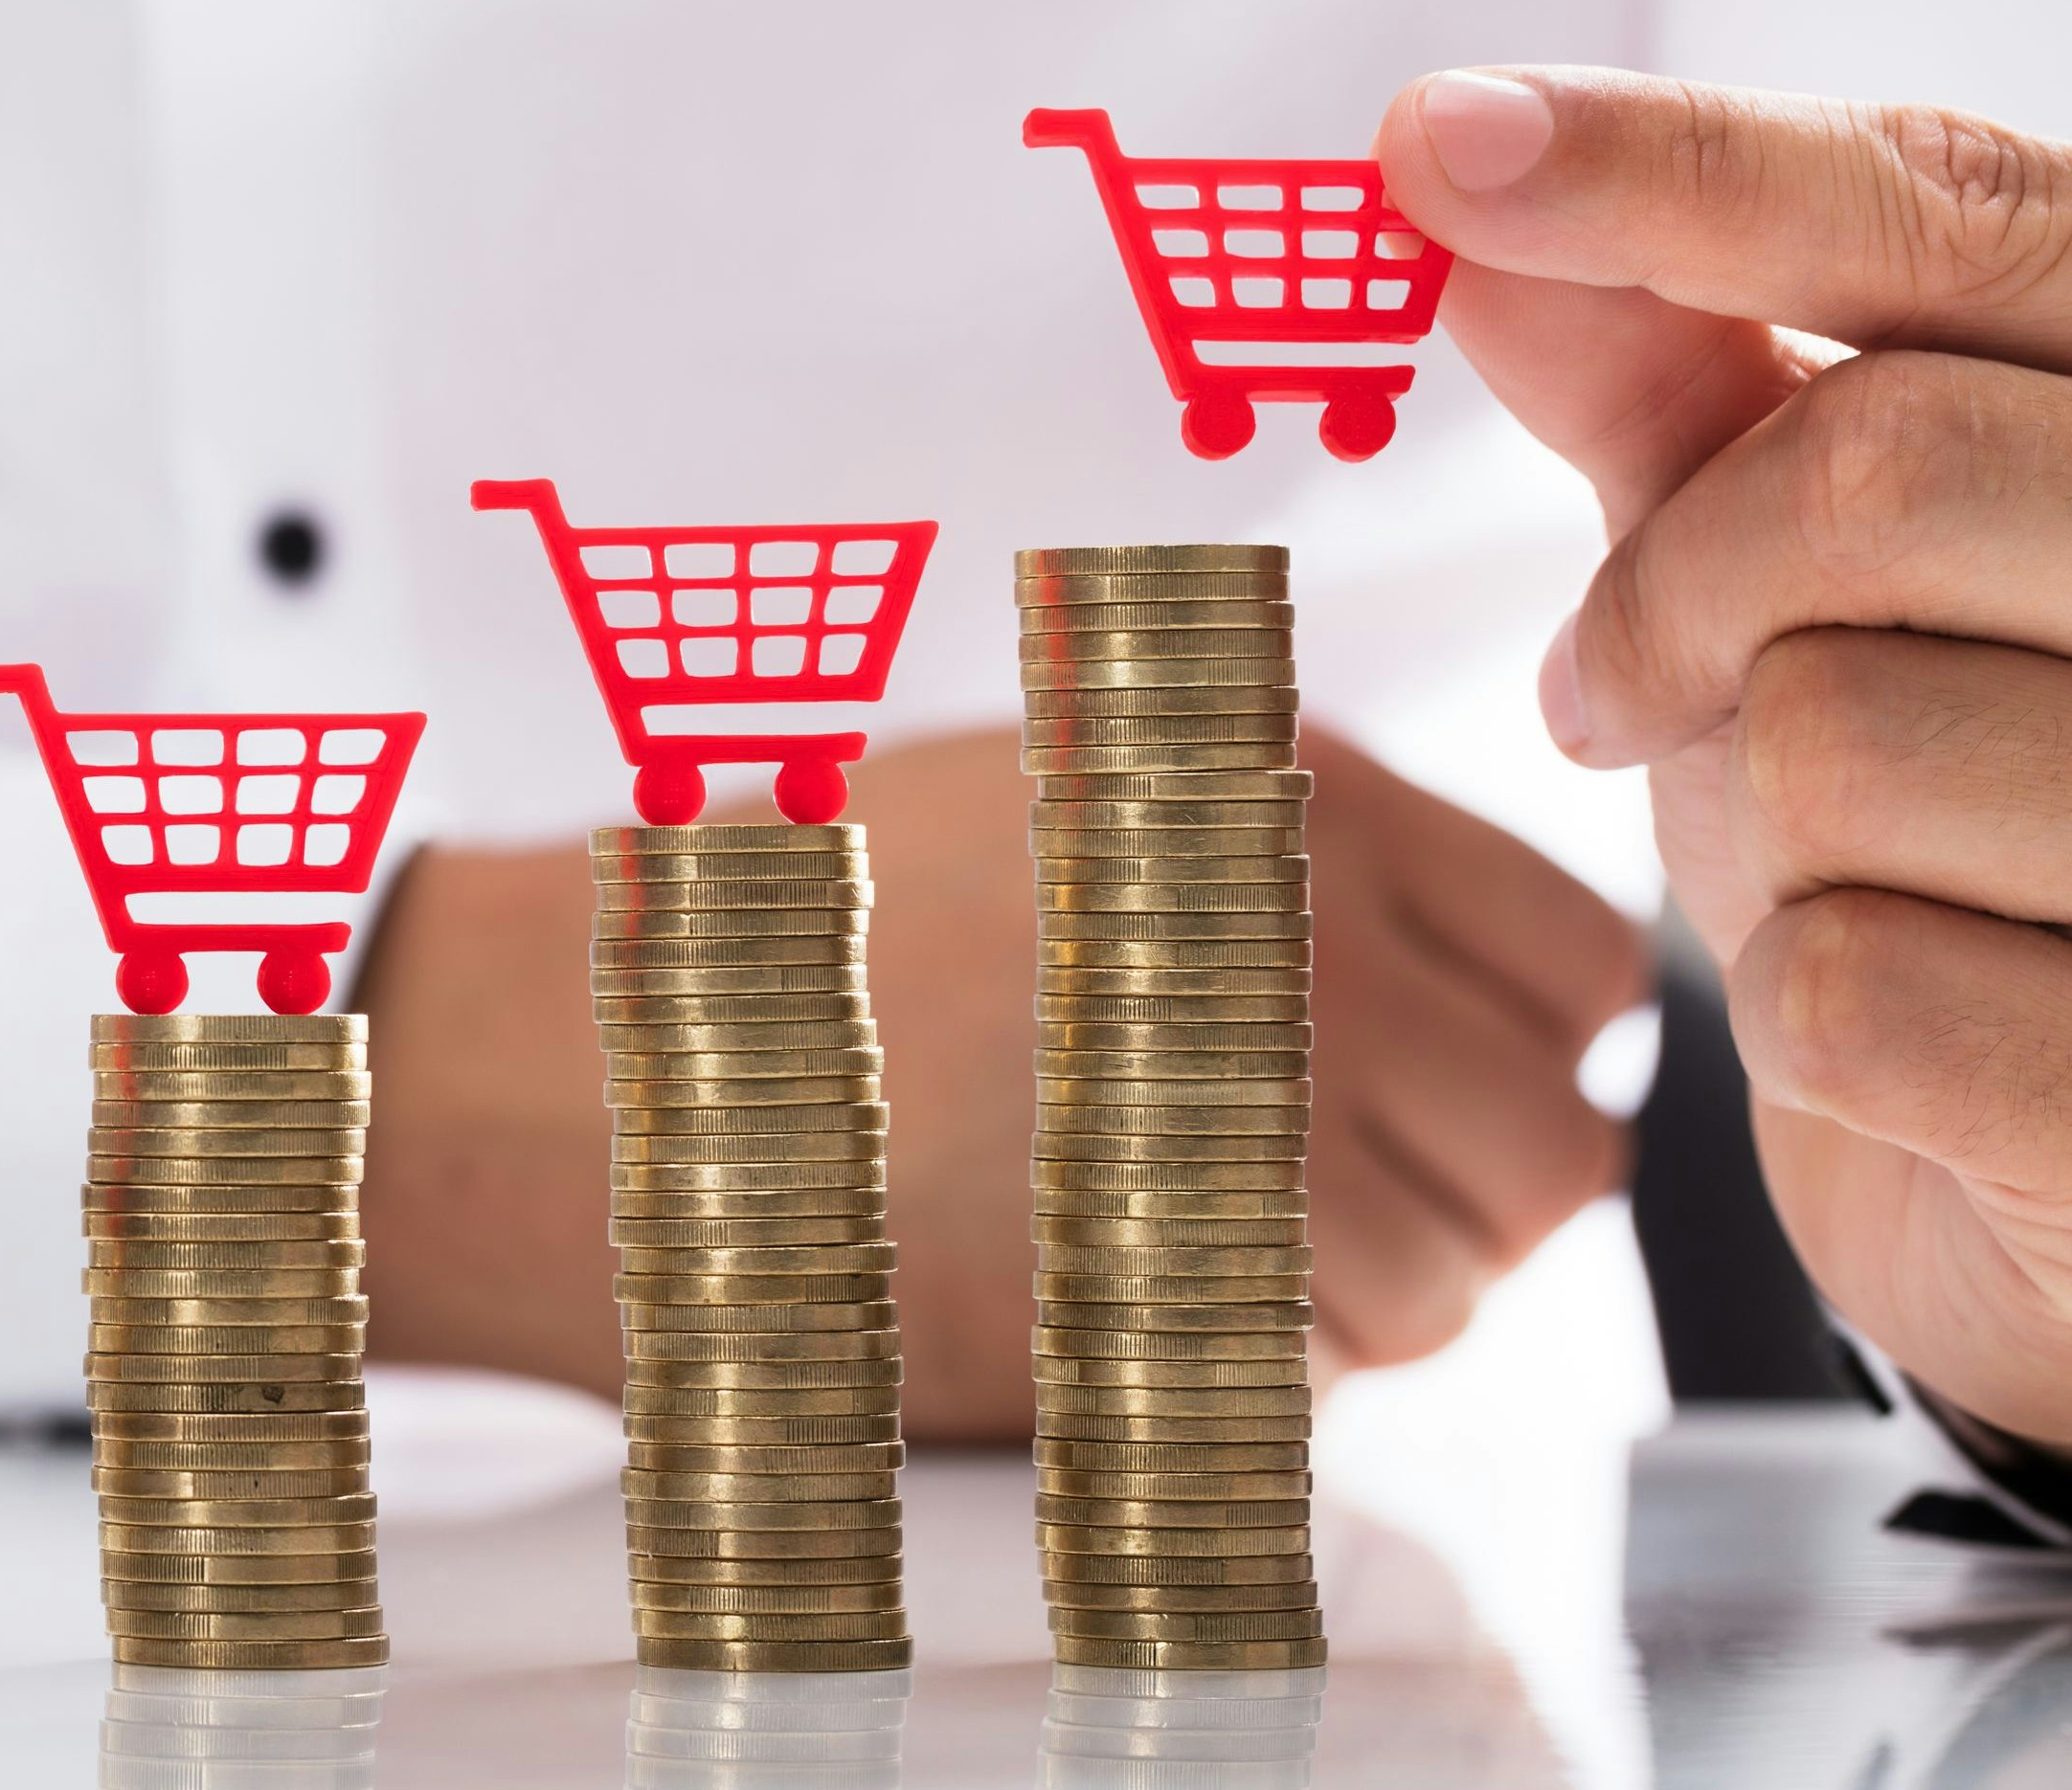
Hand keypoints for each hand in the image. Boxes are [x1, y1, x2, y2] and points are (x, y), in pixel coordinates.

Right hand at [356, 729, 1638, 1438]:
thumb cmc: (785, 937)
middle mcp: (1302, 947)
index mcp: (1277, 801)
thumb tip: (1455, 975)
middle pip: (1553, 1141)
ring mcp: (1245, 1122)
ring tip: (1193, 1251)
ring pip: (1465, 1279)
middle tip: (1321, 1200)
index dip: (1524, 1047)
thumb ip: (1264, 849)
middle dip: (1465, 1192)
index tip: (1443, 1084)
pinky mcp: (1171, 1286)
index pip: (1578, 966)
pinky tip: (1129, 1304)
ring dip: (1366, 1297)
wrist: (584, 1064)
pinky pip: (1335, 1374)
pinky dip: (1263, 1372)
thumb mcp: (1050, 787)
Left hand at [1377, 65, 2071, 1443]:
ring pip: (1836, 734)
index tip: (1430, 146)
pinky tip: (1905, 1044)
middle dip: (1673, 602)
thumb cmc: (1950, 852)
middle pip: (1870, 472)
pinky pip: (1851, 987)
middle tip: (1627, 693)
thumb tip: (1466, 197)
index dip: (1679, 171)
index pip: (1950, 209)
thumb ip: (1675, 396)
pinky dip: (1808, 1023)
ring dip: (1751, 835)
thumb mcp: (1796, 595)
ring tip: (1840, 882)